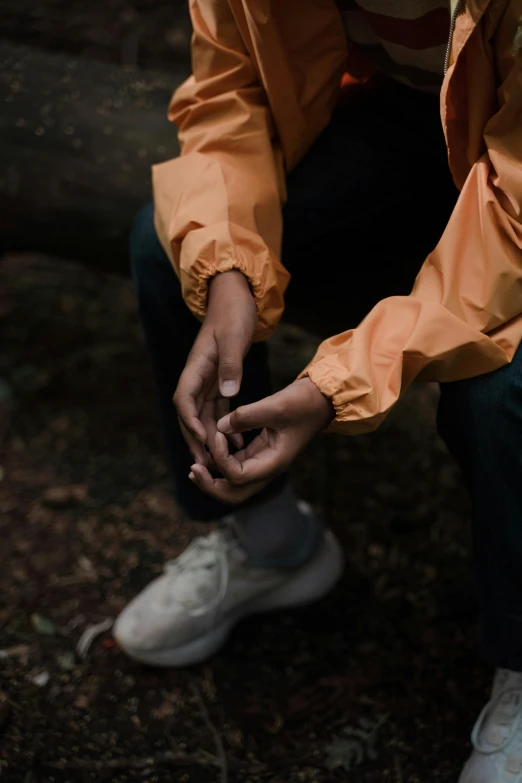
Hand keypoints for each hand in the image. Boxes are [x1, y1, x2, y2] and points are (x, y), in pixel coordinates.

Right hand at [173, 271, 256, 464]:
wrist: (235, 297)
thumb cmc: (233, 313)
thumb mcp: (235, 337)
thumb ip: (232, 365)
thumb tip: (229, 394)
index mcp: (196, 366)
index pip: (183, 399)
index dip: (189, 421)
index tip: (201, 439)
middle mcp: (197, 376)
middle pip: (189, 413)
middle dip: (194, 439)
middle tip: (203, 464)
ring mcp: (207, 379)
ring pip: (202, 415)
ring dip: (207, 437)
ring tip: (217, 462)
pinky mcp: (219, 380)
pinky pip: (217, 408)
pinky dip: (222, 425)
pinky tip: (235, 442)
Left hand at [189, 377, 334, 503]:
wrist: (323, 399)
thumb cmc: (304, 403)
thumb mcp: (276, 405)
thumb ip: (246, 416)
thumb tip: (219, 427)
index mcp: (274, 463)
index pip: (237, 476)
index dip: (220, 458)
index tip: (217, 433)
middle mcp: (267, 468)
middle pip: (233, 494)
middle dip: (210, 485)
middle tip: (193, 469)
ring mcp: (264, 462)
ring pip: (233, 483)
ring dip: (213, 477)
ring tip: (194, 466)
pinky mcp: (260, 451)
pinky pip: (236, 466)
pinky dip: (221, 463)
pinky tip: (209, 450)